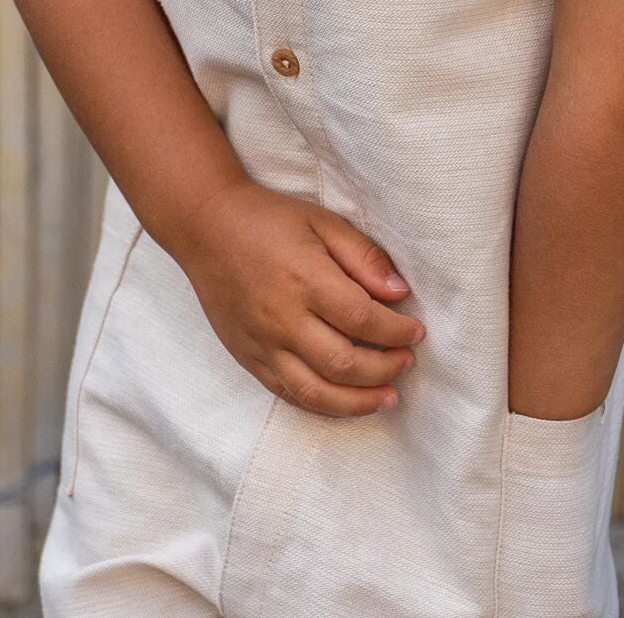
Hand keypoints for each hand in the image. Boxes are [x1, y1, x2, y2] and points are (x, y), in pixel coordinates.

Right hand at [172, 177, 425, 417]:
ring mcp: (262, 343)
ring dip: (358, 402)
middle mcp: (283, 318)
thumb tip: (399, 293)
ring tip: (387, 398)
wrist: (207, 227)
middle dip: (385, 369)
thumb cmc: (269, 219)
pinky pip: (287, 394)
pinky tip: (345, 401)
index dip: (397, 332)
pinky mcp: (247, 357)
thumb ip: (363, 256)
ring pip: (316, 391)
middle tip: (406, 362)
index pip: (363, 320)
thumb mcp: (322, 221)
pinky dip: (321, 404)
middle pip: (344, 363)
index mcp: (306, 279)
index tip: (416, 331)